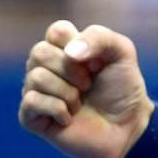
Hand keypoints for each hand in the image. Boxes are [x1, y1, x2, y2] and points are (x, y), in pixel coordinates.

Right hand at [19, 20, 154, 157]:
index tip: (97, 62)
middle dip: (71, 70)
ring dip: (67, 91)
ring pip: (35, 77)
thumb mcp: (121, 52)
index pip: (56, 31)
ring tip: (80, 101)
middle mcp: (47, 67)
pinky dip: (57, 108)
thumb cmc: (123, 88)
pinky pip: (30, 101)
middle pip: (39, 51)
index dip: (78, 45)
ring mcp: (37, 91)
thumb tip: (69, 53)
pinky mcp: (31, 116)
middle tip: (88, 84)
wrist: (126, 126)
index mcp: (66, 48)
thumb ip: (99, 38)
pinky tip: (69, 117)